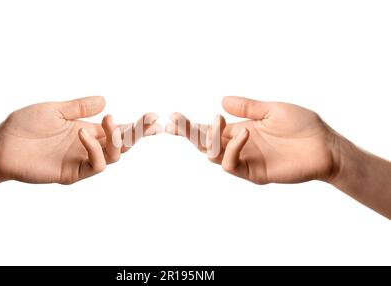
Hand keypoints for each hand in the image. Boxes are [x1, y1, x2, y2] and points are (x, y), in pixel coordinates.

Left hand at [0, 96, 160, 184]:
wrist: (1, 146)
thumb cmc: (24, 126)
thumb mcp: (55, 110)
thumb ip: (79, 107)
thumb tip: (105, 100)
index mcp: (87, 130)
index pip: (118, 129)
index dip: (137, 125)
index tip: (154, 117)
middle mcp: (88, 146)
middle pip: (123, 144)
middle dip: (139, 133)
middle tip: (151, 121)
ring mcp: (81, 160)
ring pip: (114, 157)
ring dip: (117, 140)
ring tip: (109, 123)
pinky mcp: (72, 173)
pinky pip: (95, 166)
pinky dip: (95, 150)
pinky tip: (84, 135)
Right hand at [166, 96, 337, 183]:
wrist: (325, 146)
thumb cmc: (303, 126)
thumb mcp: (273, 110)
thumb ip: (248, 107)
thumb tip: (221, 101)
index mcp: (240, 130)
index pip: (209, 129)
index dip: (190, 125)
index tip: (173, 116)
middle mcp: (238, 146)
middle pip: (203, 143)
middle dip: (187, 133)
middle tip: (174, 122)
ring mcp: (245, 160)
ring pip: (211, 156)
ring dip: (207, 140)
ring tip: (216, 124)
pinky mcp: (254, 173)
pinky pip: (231, 165)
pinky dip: (231, 149)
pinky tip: (243, 134)